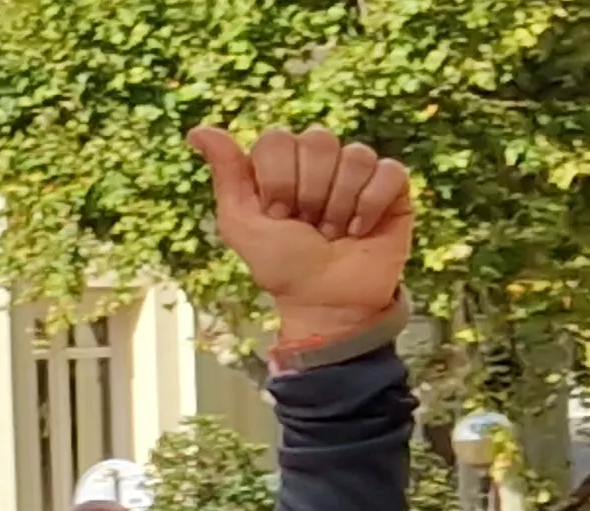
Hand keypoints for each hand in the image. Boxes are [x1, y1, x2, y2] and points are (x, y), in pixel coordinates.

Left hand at [187, 126, 412, 343]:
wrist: (327, 299)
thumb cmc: (282, 265)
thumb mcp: (241, 223)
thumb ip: (227, 174)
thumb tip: (197, 131)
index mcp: (280, 164)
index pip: (277, 139)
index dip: (277, 181)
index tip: (277, 215)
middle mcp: (319, 160)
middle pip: (318, 140)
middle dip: (308, 192)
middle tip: (307, 223)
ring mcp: (356, 171)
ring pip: (354, 155)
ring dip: (339, 204)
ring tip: (333, 231)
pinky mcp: (392, 185)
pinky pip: (388, 171)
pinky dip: (371, 206)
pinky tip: (360, 229)